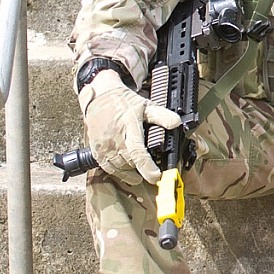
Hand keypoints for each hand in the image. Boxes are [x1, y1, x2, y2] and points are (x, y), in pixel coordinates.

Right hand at [77, 69, 181, 184]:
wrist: (100, 97)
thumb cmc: (124, 102)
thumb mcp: (146, 106)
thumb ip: (161, 116)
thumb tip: (177, 123)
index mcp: (129, 125)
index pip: (138, 151)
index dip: (147, 167)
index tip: (157, 176)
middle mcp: (115, 138)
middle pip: (130, 162)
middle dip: (143, 170)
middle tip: (154, 172)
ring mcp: (104, 146)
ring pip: (119, 168)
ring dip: (131, 172)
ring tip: (142, 172)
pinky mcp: (97, 151)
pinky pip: (108, 168)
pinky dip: (119, 172)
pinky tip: (128, 171)